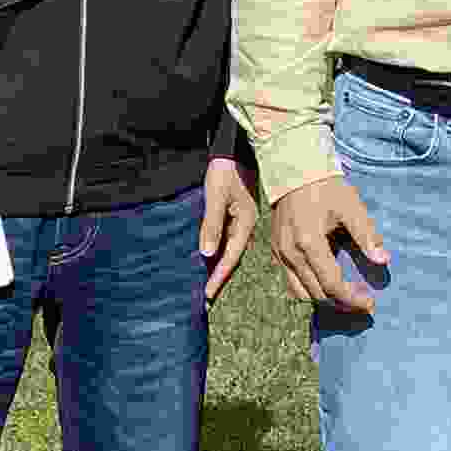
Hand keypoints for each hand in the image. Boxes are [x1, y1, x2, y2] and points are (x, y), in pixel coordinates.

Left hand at [197, 157, 258, 303]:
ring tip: (207, 288)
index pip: (230, 258)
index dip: (218, 277)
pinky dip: (218, 254)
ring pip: (228, 252)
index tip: (208, 295)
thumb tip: (206, 254)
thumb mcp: (216, 196)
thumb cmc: (224, 171)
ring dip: (218, 269)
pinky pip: (226, 241)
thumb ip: (211, 225)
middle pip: (231, 259)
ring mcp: (240, 222)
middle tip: (207, 301)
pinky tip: (210, 263)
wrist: (233, 150)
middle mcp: (244, 226)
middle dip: (219, 279)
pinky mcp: (234, 216)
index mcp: (245, 223)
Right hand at [268, 172, 389, 316]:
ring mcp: (280, 254)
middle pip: (316, 294)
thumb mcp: (351, 207)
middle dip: (341, 303)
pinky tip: (325, 284)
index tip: (370, 304)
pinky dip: (308, 289)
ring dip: (324, 300)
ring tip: (346, 297)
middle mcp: (290, 253)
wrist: (294, 172)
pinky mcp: (276, 253)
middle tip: (363, 302)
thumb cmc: (326, 188)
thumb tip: (383, 260)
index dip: (352, 299)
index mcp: (309, 243)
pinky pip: (290, 282)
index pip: (331, 285)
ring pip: (300, 293)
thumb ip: (366, 234)